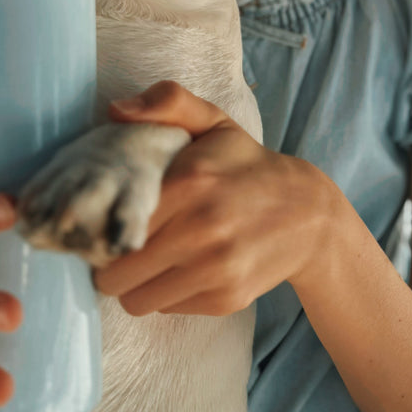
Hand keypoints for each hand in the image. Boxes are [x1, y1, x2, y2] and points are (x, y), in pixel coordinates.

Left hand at [94, 81, 335, 316]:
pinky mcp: (226, 298)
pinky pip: (166, 309)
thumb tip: (115, 111)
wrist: (310, 214)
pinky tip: (186, 268)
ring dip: (137, 282)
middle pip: (115, 272)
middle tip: (126, 243)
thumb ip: (168, 102)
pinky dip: (168, 293)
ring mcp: (216, 269)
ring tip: (153, 258)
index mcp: (190, 182)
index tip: (108, 218)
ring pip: (135, 299)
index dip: (101, 224)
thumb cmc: (247, 166)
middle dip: (113, 260)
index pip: (112, 222)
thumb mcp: (214, 123)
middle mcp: (202, 229)